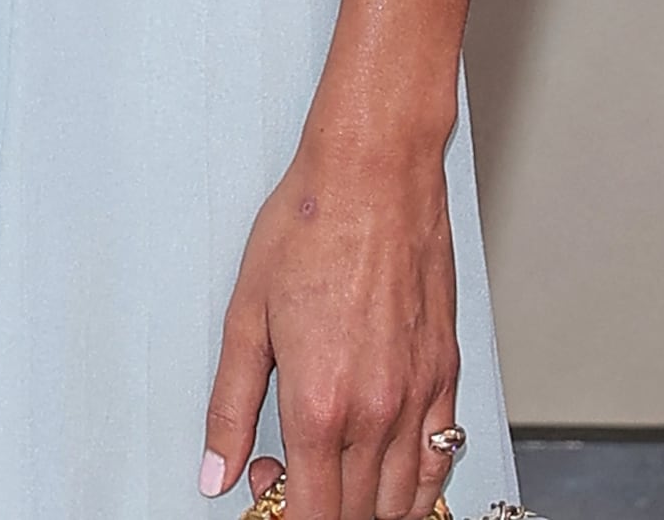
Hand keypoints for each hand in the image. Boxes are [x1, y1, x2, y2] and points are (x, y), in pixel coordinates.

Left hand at [202, 138, 461, 519]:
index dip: (282, 517)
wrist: (374, 177)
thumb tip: (216, 472)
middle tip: (282, 471)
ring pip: (401, 500)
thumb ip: (230, 408)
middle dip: (316, 509)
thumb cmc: (310, 229)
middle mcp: (377, 411)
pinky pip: (441, 460)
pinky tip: (383, 464)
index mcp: (320, 403)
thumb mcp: (245, 318)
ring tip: (326, 464)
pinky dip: (414, 483)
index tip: (263, 492)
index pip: (311, 514)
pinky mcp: (446, 375)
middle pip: (356, 513)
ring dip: (363, 502)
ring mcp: (419, 397)